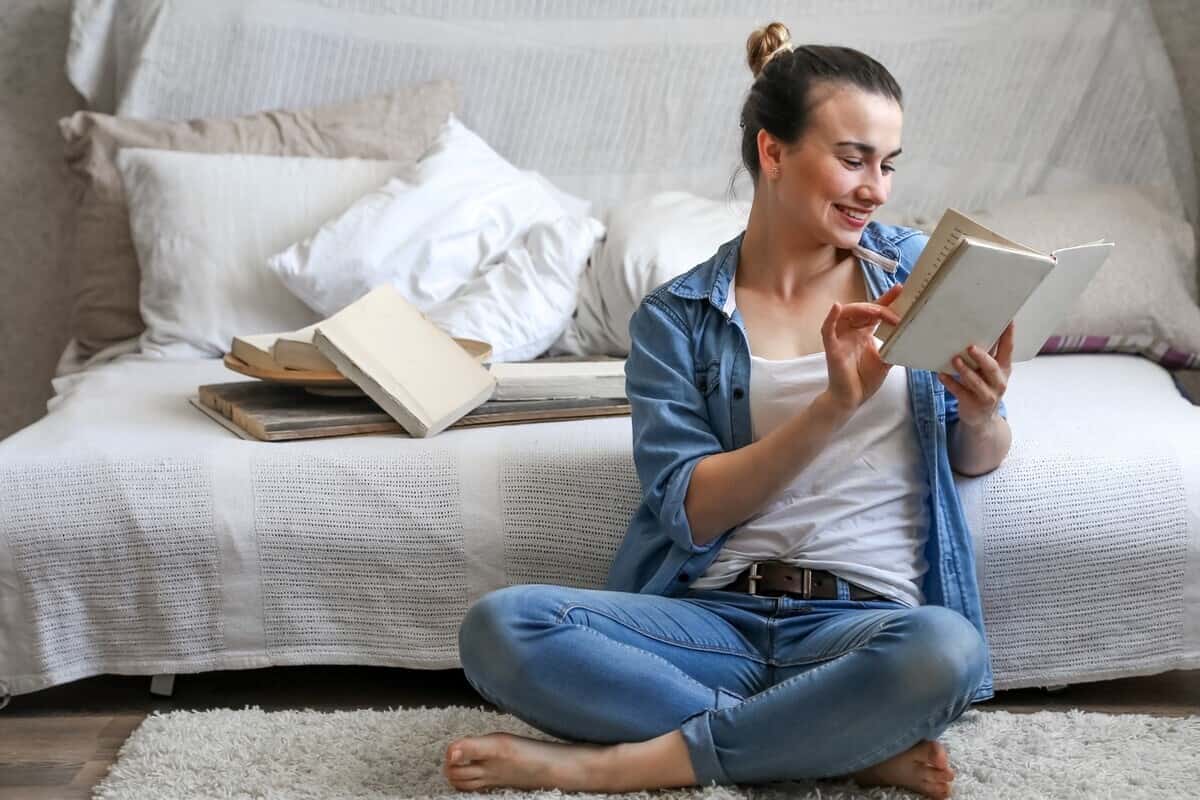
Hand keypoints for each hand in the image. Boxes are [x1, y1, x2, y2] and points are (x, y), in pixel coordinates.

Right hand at [821, 284, 902, 412]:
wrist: (852, 399)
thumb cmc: (865, 380)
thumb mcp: (886, 360)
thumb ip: (894, 346)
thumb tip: (911, 335)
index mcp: (863, 333)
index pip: (875, 312)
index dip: (886, 299)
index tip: (900, 289)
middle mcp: (851, 332)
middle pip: (863, 309)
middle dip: (880, 306)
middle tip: (896, 311)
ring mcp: (840, 339)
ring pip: (847, 314)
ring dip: (862, 309)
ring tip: (878, 311)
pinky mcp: (832, 348)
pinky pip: (828, 330)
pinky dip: (831, 318)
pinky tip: (837, 307)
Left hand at [938, 322, 1013, 426]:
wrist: (982, 419)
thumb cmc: (984, 387)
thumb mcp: (990, 372)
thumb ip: (986, 355)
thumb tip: (973, 330)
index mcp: (1004, 370)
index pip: (1008, 350)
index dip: (1009, 336)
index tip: (1009, 321)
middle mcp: (998, 382)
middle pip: (992, 368)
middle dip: (982, 358)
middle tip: (971, 347)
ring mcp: (986, 395)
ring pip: (976, 382)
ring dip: (965, 370)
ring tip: (955, 359)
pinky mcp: (972, 404)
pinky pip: (960, 392)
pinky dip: (950, 383)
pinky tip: (941, 375)